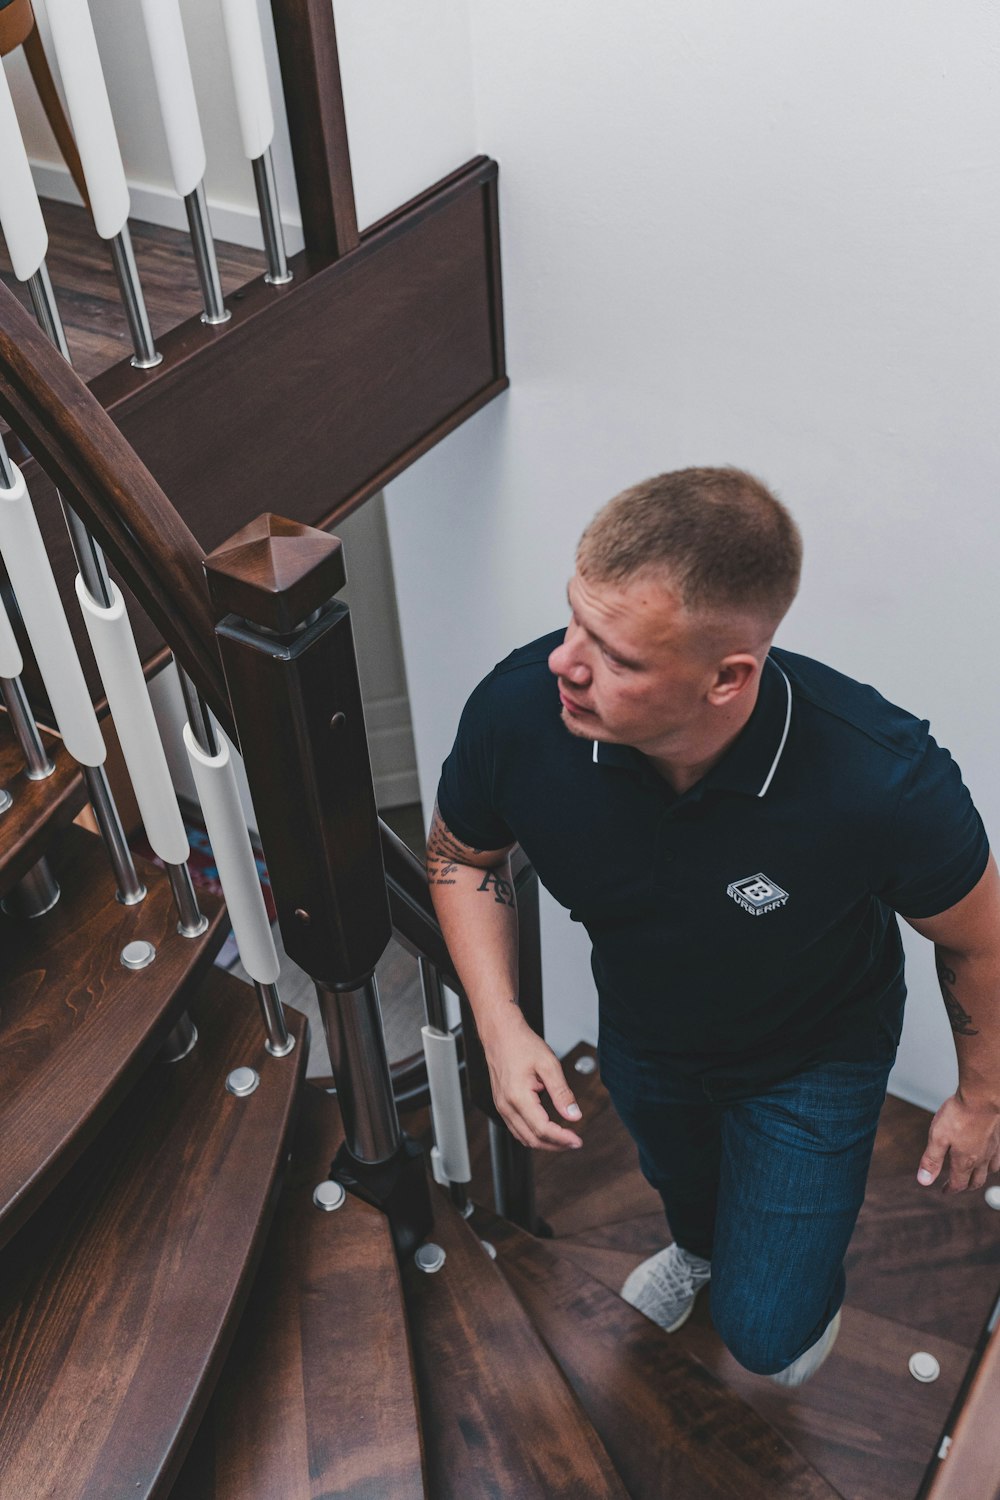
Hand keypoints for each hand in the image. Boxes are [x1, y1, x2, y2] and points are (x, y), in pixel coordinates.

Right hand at [482, 1018, 582, 1151]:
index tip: (577, 1140)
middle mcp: (506, 1105)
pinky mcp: (502, 1104)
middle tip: (574, 1142)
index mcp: (518, 1096)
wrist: (500, 1033)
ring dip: (544, 1143)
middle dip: (556, 1145)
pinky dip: (533, 1135)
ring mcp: (502, 1106)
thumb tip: (574, 1115)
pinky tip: (546, 1130)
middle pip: (532, 1139)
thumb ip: (562, 1093)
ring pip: (523, 1137)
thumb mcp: (549, 1065)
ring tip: (564, 1139)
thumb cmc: (521, 1044)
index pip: (542, 1129)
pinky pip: (517, 1129)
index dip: (562, 1138)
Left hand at [917, 1093, 999, 1192]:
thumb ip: (932, 1160)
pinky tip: (987, 1156)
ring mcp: (992, 1149)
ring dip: (980, 1176)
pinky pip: (997, 1158)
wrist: (982, 1097)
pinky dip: (992, 1163)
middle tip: (957, 1186)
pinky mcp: (998, 1138)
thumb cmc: (959, 1115)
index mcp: (965, 1161)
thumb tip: (924, 1181)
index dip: (949, 1189)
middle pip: (975, 1181)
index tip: (944, 1191)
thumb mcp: (937, 1138)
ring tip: (972, 1174)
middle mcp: (981, 1159)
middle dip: (965, 1186)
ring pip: (989, 1171)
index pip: (958, 1184)